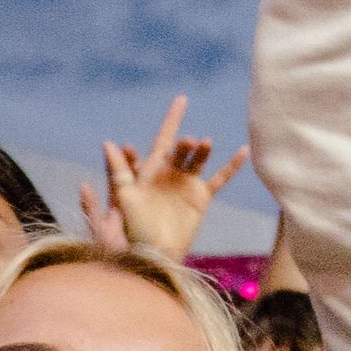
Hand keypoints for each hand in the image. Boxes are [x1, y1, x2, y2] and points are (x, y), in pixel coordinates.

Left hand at [79, 95, 246, 259]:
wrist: (155, 251)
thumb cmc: (134, 227)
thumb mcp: (124, 196)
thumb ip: (119, 170)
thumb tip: (108, 143)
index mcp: (151, 168)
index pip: (163, 138)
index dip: (172, 119)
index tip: (182, 99)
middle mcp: (171, 172)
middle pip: (182, 150)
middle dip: (184, 144)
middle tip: (186, 143)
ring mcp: (187, 184)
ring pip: (199, 160)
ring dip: (202, 151)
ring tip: (203, 144)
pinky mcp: (201, 197)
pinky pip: (219, 178)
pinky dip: (231, 166)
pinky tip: (243, 151)